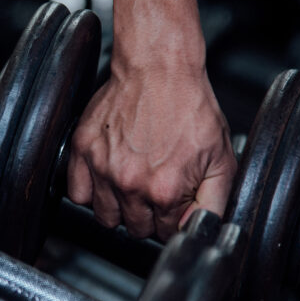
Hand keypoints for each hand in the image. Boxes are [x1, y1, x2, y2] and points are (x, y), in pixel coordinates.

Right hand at [66, 64, 235, 239]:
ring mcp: (103, 168)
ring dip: (120, 208)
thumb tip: (198, 229)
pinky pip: (78, 194)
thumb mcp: (221, 157)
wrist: (159, 68)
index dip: (173, 219)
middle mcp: (131, 184)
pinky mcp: (83, 151)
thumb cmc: (190, 105)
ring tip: (132, 185)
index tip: (174, 202)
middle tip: (155, 190)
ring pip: (105, 217)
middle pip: (135, 229)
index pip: (166, 232)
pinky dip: (91, 192)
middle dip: (148, 216)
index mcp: (165, 190)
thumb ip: (213, 202)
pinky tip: (107, 178)